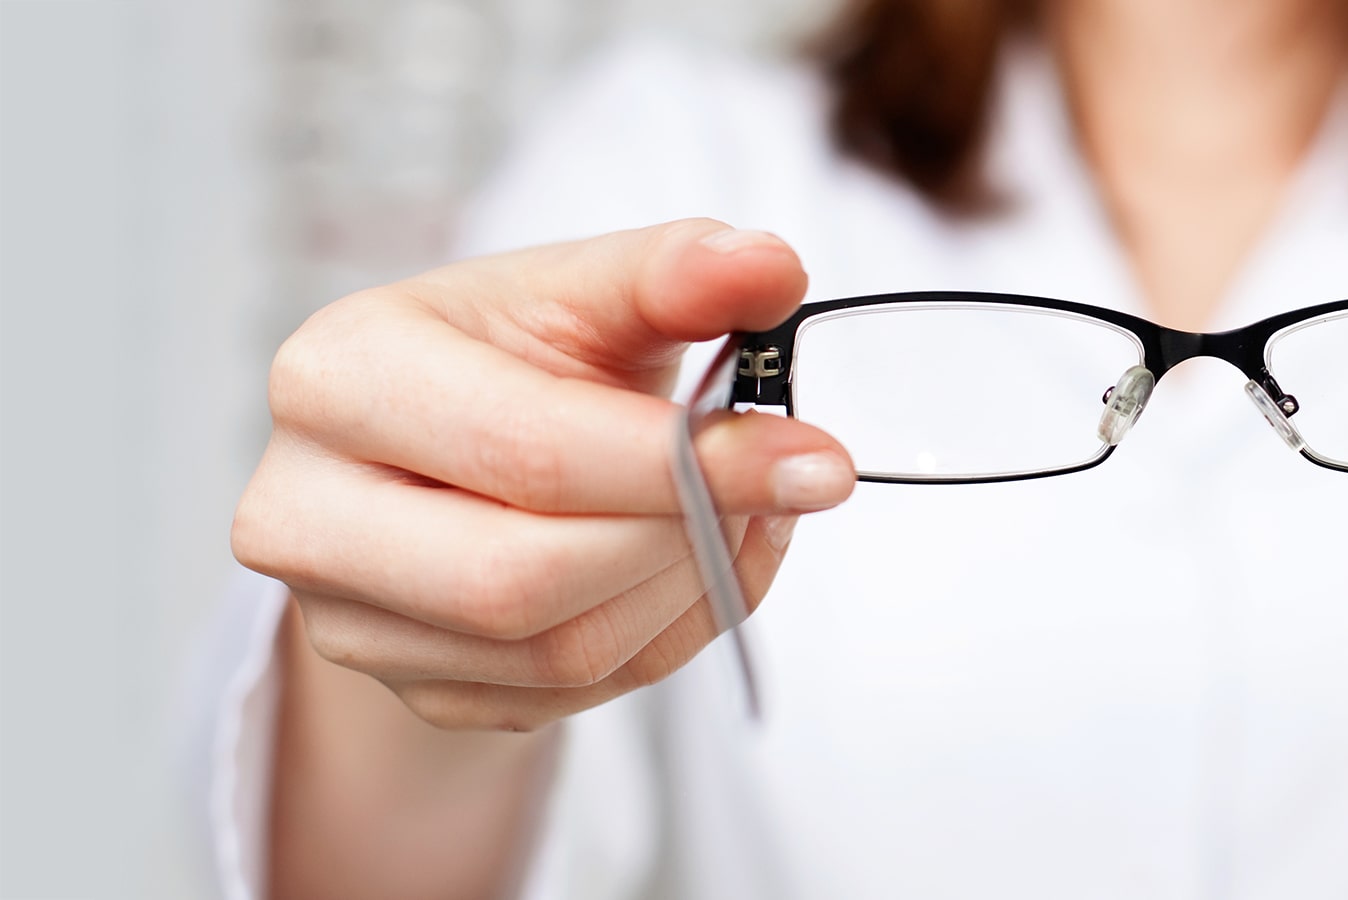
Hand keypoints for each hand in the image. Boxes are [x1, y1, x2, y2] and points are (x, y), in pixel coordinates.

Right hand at [232, 219, 854, 731]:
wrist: (468, 443)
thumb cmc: (519, 355)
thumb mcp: (584, 288)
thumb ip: (671, 272)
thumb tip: (768, 267)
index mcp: (336, 378)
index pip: (524, 451)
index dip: (683, 463)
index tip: (814, 455)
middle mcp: (307, 513)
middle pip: (519, 581)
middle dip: (686, 538)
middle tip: (798, 483)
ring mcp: (354, 622)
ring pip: (560, 653)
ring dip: (695, 584)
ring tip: (752, 503)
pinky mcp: (422, 692)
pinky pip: (577, 696)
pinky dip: (676, 628)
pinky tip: (710, 554)